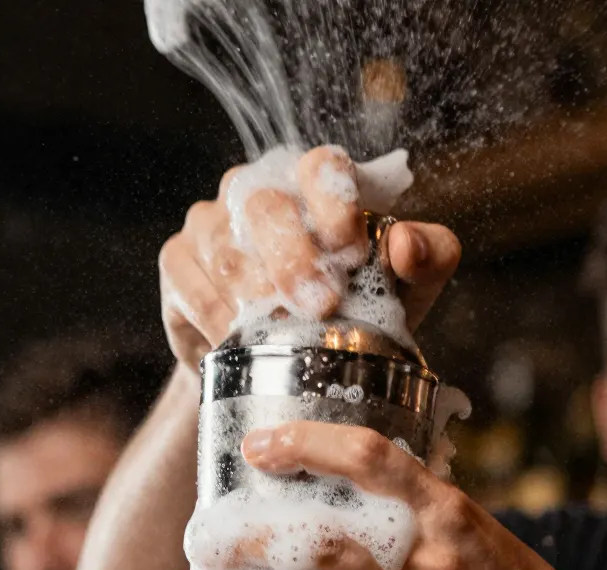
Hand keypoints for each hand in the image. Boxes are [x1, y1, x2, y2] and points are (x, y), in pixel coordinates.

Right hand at [159, 145, 462, 370]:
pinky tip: (236, 340)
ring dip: (254, 292)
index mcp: (315, 185)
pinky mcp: (177, 262)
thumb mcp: (408, 290)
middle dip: (294, 257)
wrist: (289, 368)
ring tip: (279, 329)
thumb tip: (406, 244)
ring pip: (223, 247)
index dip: (333, 199)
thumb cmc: (354, 313)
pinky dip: (215, 314)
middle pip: (264, 205)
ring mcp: (211, 223)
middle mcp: (258, 191)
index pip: (320, 165)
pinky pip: (190, 282)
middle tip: (320, 306)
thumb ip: (429, 257)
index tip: (351, 249)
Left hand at [210, 421, 594, 569]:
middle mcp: (429, 566)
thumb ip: (411, 504)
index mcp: (445, 513)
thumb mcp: (470, 525)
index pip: (370, 458)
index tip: (256, 447)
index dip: (306, 445)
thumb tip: (335, 472)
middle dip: (249, 541)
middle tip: (203, 540)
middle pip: (319, 546)